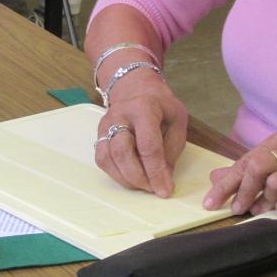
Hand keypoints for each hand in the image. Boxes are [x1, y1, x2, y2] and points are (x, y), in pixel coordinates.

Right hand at [94, 71, 187, 197]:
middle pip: (122, 152)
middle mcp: (120, 115)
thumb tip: (164, 177)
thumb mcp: (177, 118)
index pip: (148, 146)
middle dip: (139, 177)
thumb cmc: (159, 104)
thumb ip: (173, 147)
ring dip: (126, 178)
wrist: (134, 86)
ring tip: (143, 184)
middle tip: (153, 189)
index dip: (156, 171)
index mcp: (144, 108)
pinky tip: (130, 177)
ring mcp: (105, 124)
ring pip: (108, 158)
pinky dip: (115, 173)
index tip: (165, 190)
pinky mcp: (99, 134)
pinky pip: (102, 159)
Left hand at [202, 131, 276, 218]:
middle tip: (236, 209)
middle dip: (243, 192)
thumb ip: (250, 168)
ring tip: (264, 210)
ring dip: (266, 202)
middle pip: (257, 168)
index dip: (226, 183)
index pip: (246, 161)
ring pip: (276, 183)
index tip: (211, 201)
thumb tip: (216, 177)